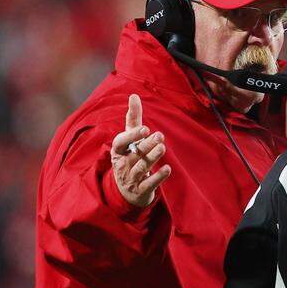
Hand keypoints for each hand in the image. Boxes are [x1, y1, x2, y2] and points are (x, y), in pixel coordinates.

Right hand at [110, 94, 170, 208]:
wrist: (128, 192)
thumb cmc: (130, 158)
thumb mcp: (129, 140)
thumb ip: (132, 119)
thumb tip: (134, 95)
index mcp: (118, 151)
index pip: (120, 142)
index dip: (131, 136)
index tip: (145, 129)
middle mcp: (122, 165)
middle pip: (134, 154)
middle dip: (147, 145)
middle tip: (160, 135)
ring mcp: (131, 179)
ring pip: (141, 167)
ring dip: (152, 157)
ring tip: (162, 147)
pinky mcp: (141, 190)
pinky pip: (149, 184)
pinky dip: (158, 177)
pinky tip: (168, 169)